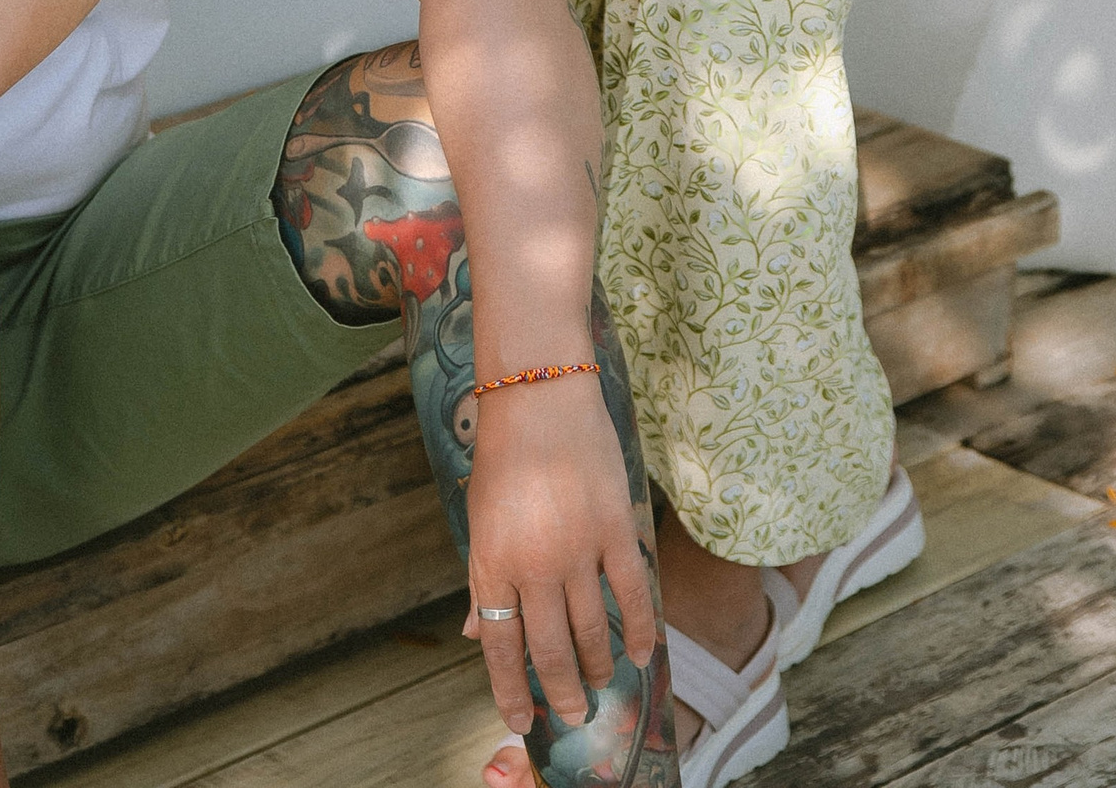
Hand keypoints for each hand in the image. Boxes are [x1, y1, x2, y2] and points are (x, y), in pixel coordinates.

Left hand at [465, 374, 656, 740]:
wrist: (538, 394)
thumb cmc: (503, 458)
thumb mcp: (479, 521)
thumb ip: (482, 581)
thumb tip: (474, 635)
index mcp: (492, 563)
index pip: (500, 646)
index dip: (509, 690)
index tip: (521, 721)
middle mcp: (533, 564)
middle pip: (549, 649)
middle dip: (562, 691)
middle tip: (573, 714)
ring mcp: (576, 548)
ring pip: (592, 630)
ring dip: (598, 665)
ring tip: (602, 683)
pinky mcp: (613, 528)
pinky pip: (632, 593)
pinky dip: (639, 629)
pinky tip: (641, 653)